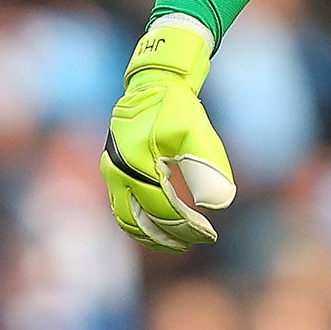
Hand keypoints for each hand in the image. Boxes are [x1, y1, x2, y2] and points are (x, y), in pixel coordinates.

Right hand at [101, 18, 236, 250]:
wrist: (152, 84)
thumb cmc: (177, 107)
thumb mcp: (197, 132)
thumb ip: (207, 167)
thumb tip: (219, 204)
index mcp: (136, 162)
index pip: (163, 208)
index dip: (187, 226)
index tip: (209, 234)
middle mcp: (117, 171)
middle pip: (142, 219)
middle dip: (170, 236)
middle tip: (197, 242)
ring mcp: (111, 172)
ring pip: (127, 219)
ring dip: (151, 236)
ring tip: (178, 244)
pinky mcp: (112, 172)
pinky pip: (122, 208)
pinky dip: (140, 224)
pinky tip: (160, 230)